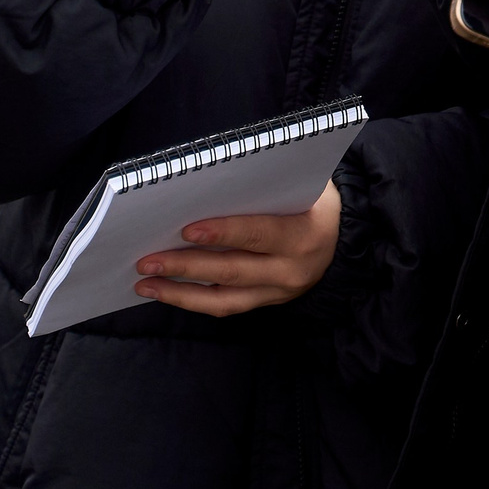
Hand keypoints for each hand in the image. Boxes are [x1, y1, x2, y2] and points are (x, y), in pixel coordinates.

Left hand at [132, 181, 341, 315]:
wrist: (343, 238)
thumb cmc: (315, 200)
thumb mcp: (304, 184)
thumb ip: (265, 185)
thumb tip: (208, 182)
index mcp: (303, 235)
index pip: (258, 234)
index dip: (223, 233)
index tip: (187, 230)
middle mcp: (291, 271)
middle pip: (232, 271)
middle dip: (185, 266)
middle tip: (147, 260)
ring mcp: (278, 293)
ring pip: (223, 299)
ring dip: (180, 292)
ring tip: (145, 282)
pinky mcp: (265, 303)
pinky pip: (225, 307)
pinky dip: (193, 300)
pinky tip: (166, 291)